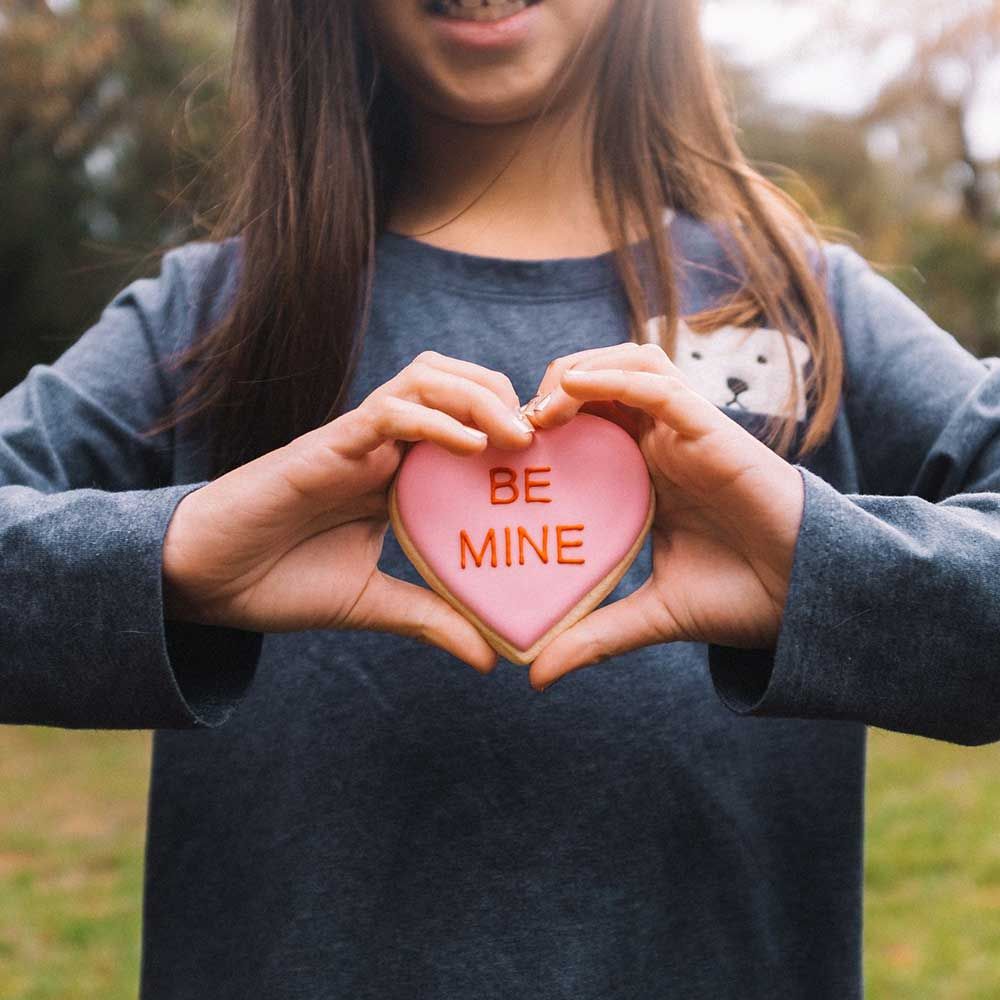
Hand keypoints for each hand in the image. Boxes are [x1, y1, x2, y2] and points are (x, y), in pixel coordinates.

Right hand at [162, 351, 535, 673]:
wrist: (204, 580)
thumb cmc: (279, 582)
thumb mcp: (373, 605)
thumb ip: (431, 618)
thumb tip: (491, 657)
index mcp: (398, 475)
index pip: (466, 427)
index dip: (514, 430)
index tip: (558, 460)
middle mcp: (383, 446)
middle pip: (456, 383)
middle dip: (506, 397)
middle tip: (548, 438)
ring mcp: (356, 439)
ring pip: (427, 378)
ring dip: (479, 395)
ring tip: (520, 435)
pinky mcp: (327, 444)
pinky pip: (387, 411)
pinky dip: (432, 418)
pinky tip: (468, 445)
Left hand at [522, 342, 804, 690]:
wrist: (807, 602)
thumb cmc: (739, 600)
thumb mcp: (649, 616)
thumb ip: (593, 635)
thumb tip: (537, 677)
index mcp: (645, 476)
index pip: (587, 425)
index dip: (542, 426)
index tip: (499, 453)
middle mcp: (662, 445)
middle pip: (600, 383)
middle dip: (552, 390)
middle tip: (512, 427)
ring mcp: (687, 433)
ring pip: (628, 365)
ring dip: (579, 375)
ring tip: (540, 410)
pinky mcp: (712, 429)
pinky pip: (661, 385)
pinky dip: (616, 378)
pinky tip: (575, 390)